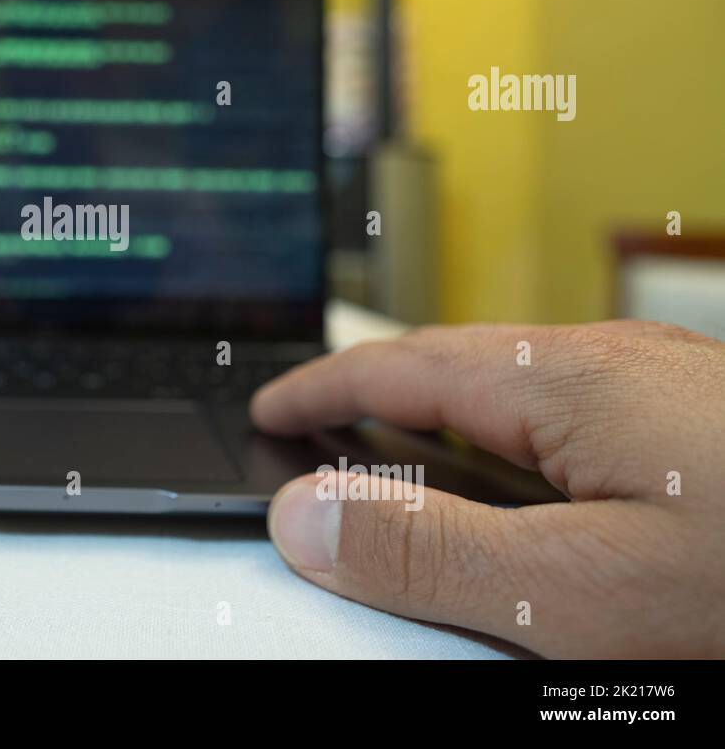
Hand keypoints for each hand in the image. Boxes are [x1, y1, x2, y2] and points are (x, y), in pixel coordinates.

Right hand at [250, 321, 724, 657]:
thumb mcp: (577, 590)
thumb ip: (431, 552)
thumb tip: (304, 515)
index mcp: (568, 380)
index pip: (398, 367)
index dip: (319, 390)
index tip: (269, 411)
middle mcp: (613, 360)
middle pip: (454, 364)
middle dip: (375, 395)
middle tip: (318, 430)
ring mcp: (663, 384)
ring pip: (515, 387)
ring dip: (444, 418)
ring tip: (401, 455)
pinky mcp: (697, 417)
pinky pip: (568, 410)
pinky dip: (508, 437)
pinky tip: (523, 481)